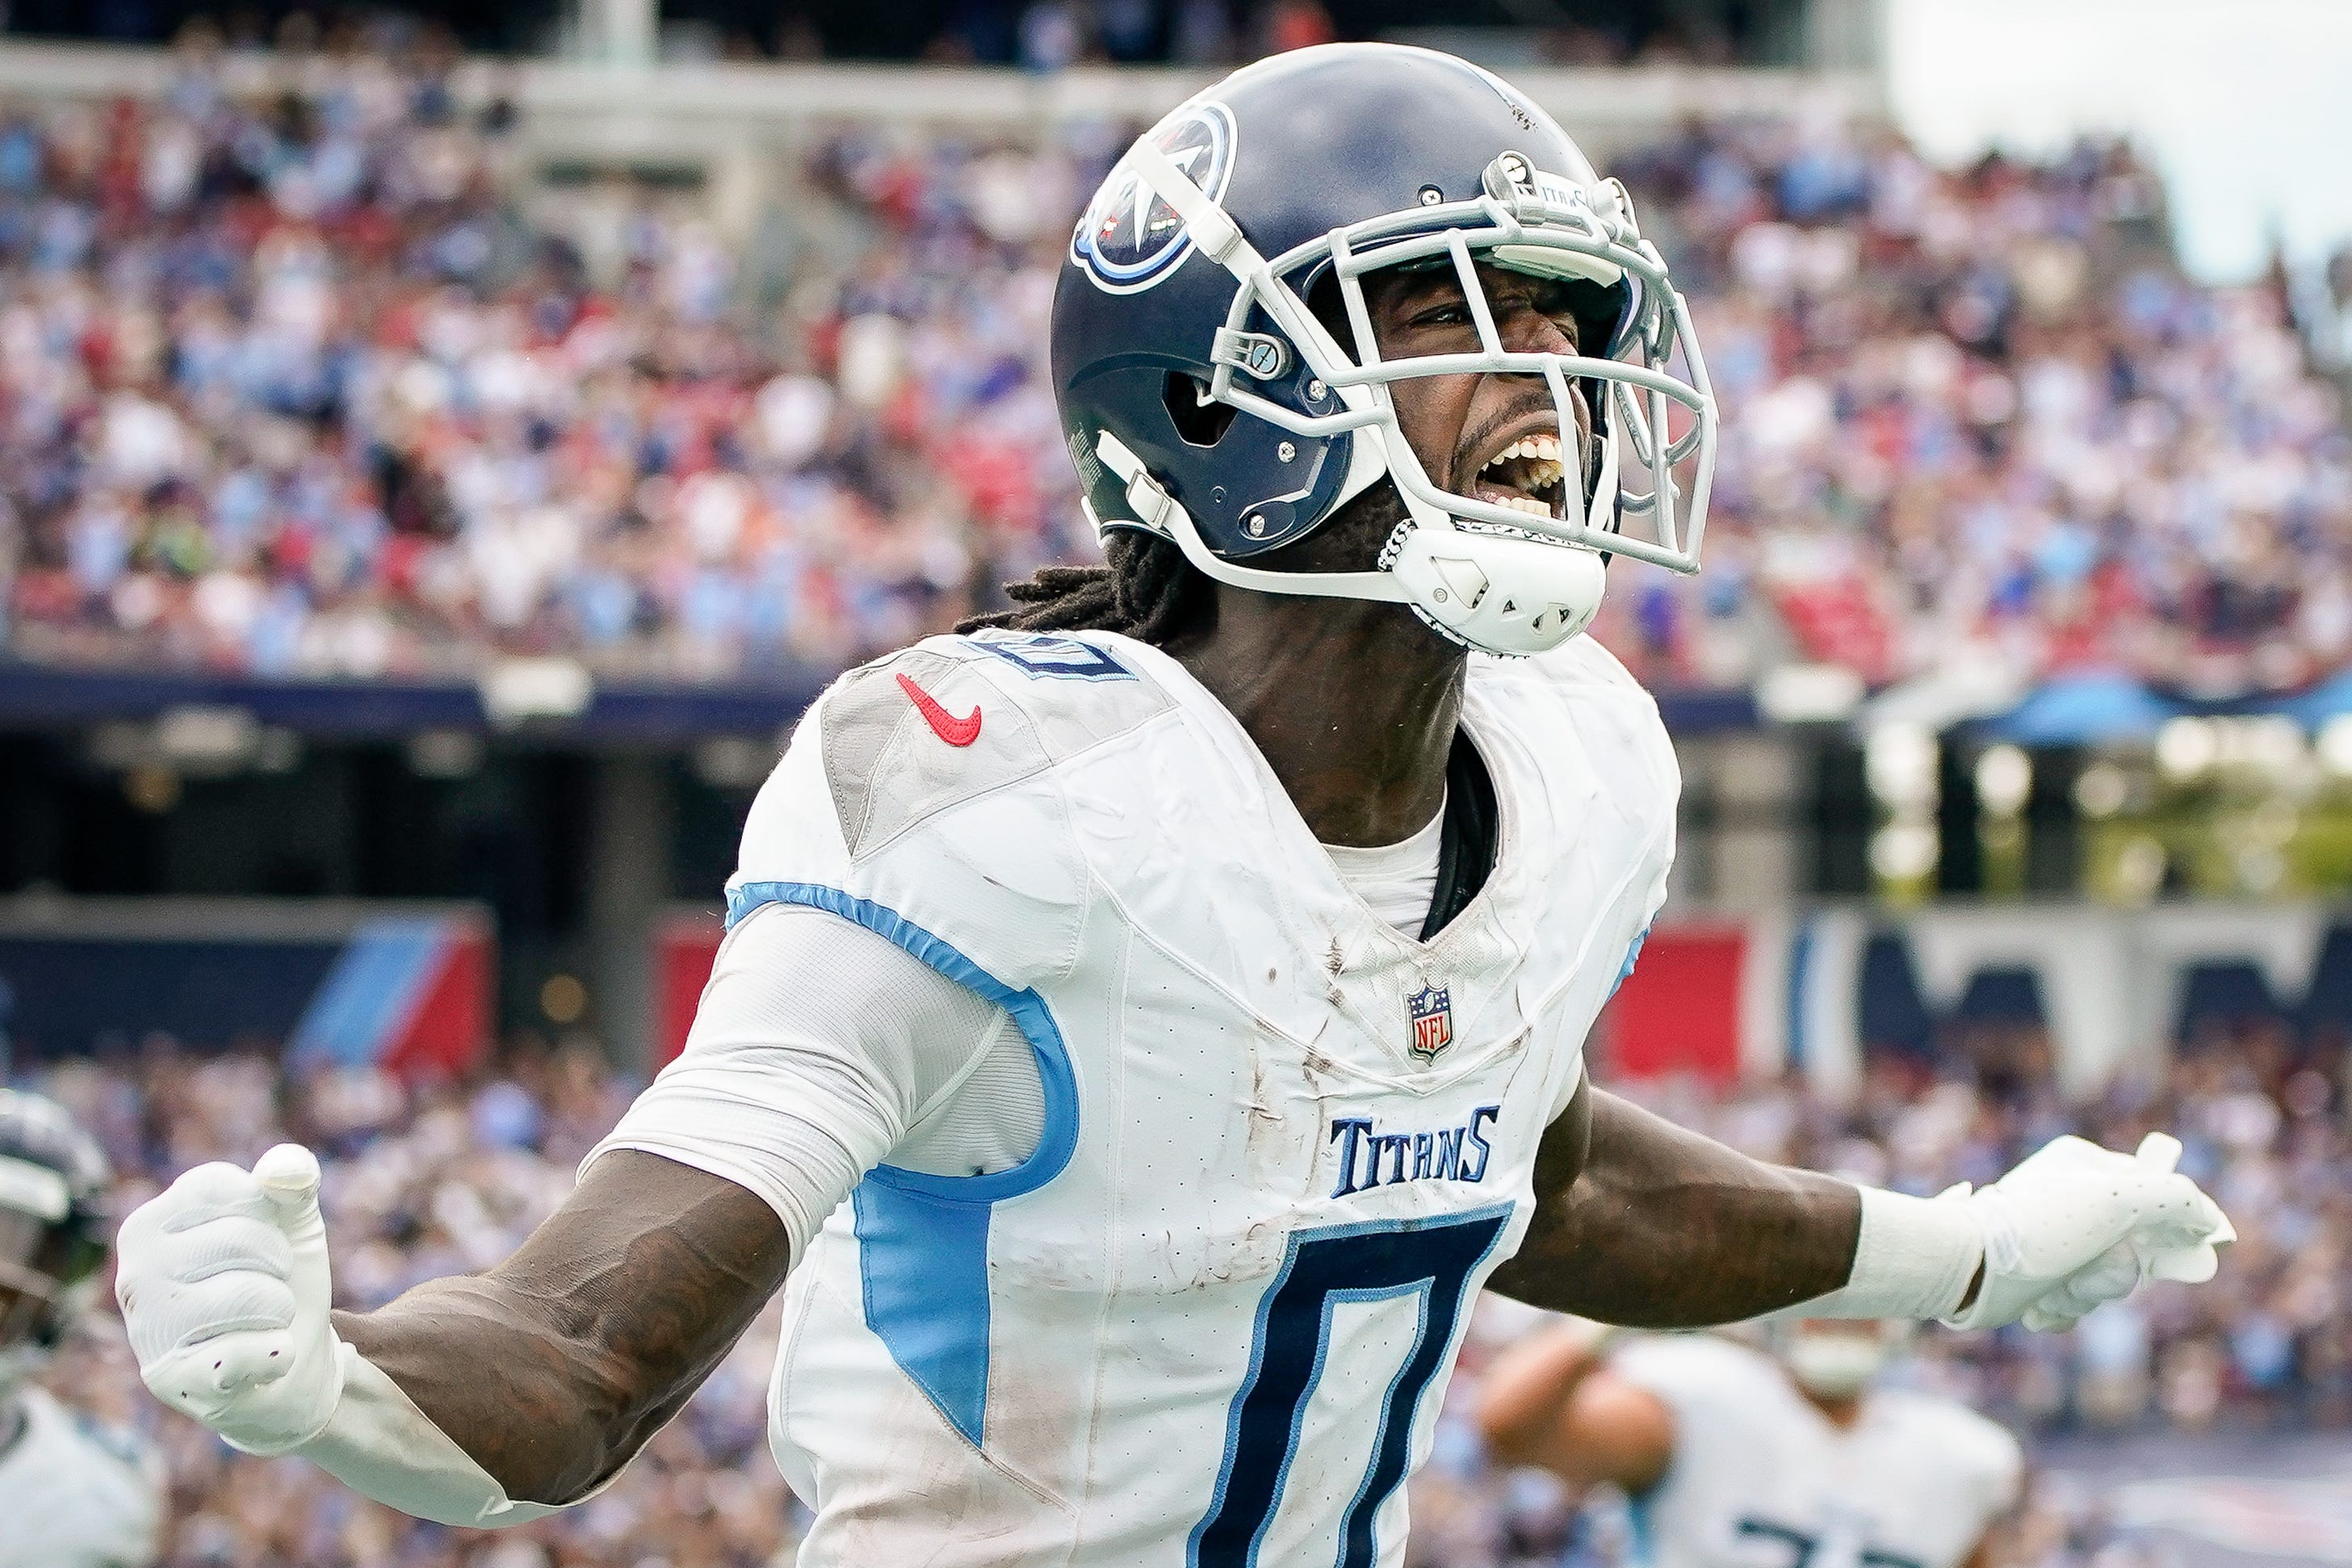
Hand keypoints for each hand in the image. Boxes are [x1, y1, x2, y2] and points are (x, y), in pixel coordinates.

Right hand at [116, 1144, 345, 1454]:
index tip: (262, 1241)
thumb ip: (292, 1183)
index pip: (220, 1186)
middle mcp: (134, 1275)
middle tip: (268, 1290)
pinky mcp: (172, 1381)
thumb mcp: (292, 1224)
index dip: (266, 1213)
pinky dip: (279, 1354)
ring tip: (263, 1325)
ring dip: (280, 1311)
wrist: (289, 1365)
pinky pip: (253, 1351)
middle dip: (278, 1267)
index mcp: (149, 1225)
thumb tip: (282, 1170)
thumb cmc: (277, 1282)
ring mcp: (147, 1331)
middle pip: (240, 1240)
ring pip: (249, 1296)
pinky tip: (262, 1362)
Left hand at [1945, 1132, 2232, 1332]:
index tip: (2187, 1253)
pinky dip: (2061, 1310)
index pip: (2157, 1195)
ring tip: (2055, 1283)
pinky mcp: (2036, 1278)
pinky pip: (2074, 1305)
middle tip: (2090, 1265)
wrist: (1966, 1267)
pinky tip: (2038, 1301)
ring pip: (2105, 1282)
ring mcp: (2053, 1241)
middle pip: (2136, 1249)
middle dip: (2117, 1269)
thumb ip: (2174, 1200)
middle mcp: (2071, 1201)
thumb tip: (2208, 1221)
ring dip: (2086, 1292)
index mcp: (2086, 1167)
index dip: (2175, 1230)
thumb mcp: (2117, 1198)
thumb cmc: (2039, 1227)